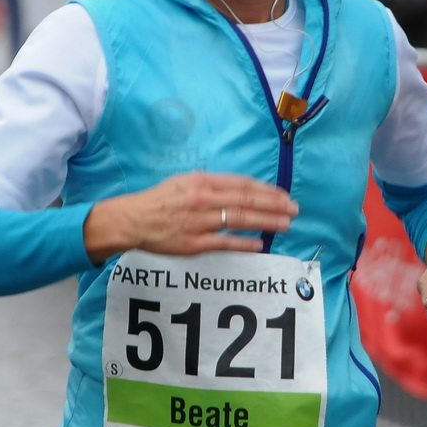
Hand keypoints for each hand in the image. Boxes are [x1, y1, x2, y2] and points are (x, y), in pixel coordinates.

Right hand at [83, 172, 297, 262]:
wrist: (132, 220)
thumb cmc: (159, 200)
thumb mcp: (184, 182)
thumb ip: (211, 184)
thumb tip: (239, 189)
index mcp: (202, 181)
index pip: (242, 184)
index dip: (266, 190)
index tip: (283, 195)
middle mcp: (203, 199)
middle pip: (246, 201)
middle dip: (274, 205)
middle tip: (294, 209)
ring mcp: (199, 222)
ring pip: (240, 220)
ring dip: (266, 222)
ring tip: (285, 224)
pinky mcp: (194, 243)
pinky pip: (224, 243)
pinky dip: (244, 244)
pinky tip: (260, 244)